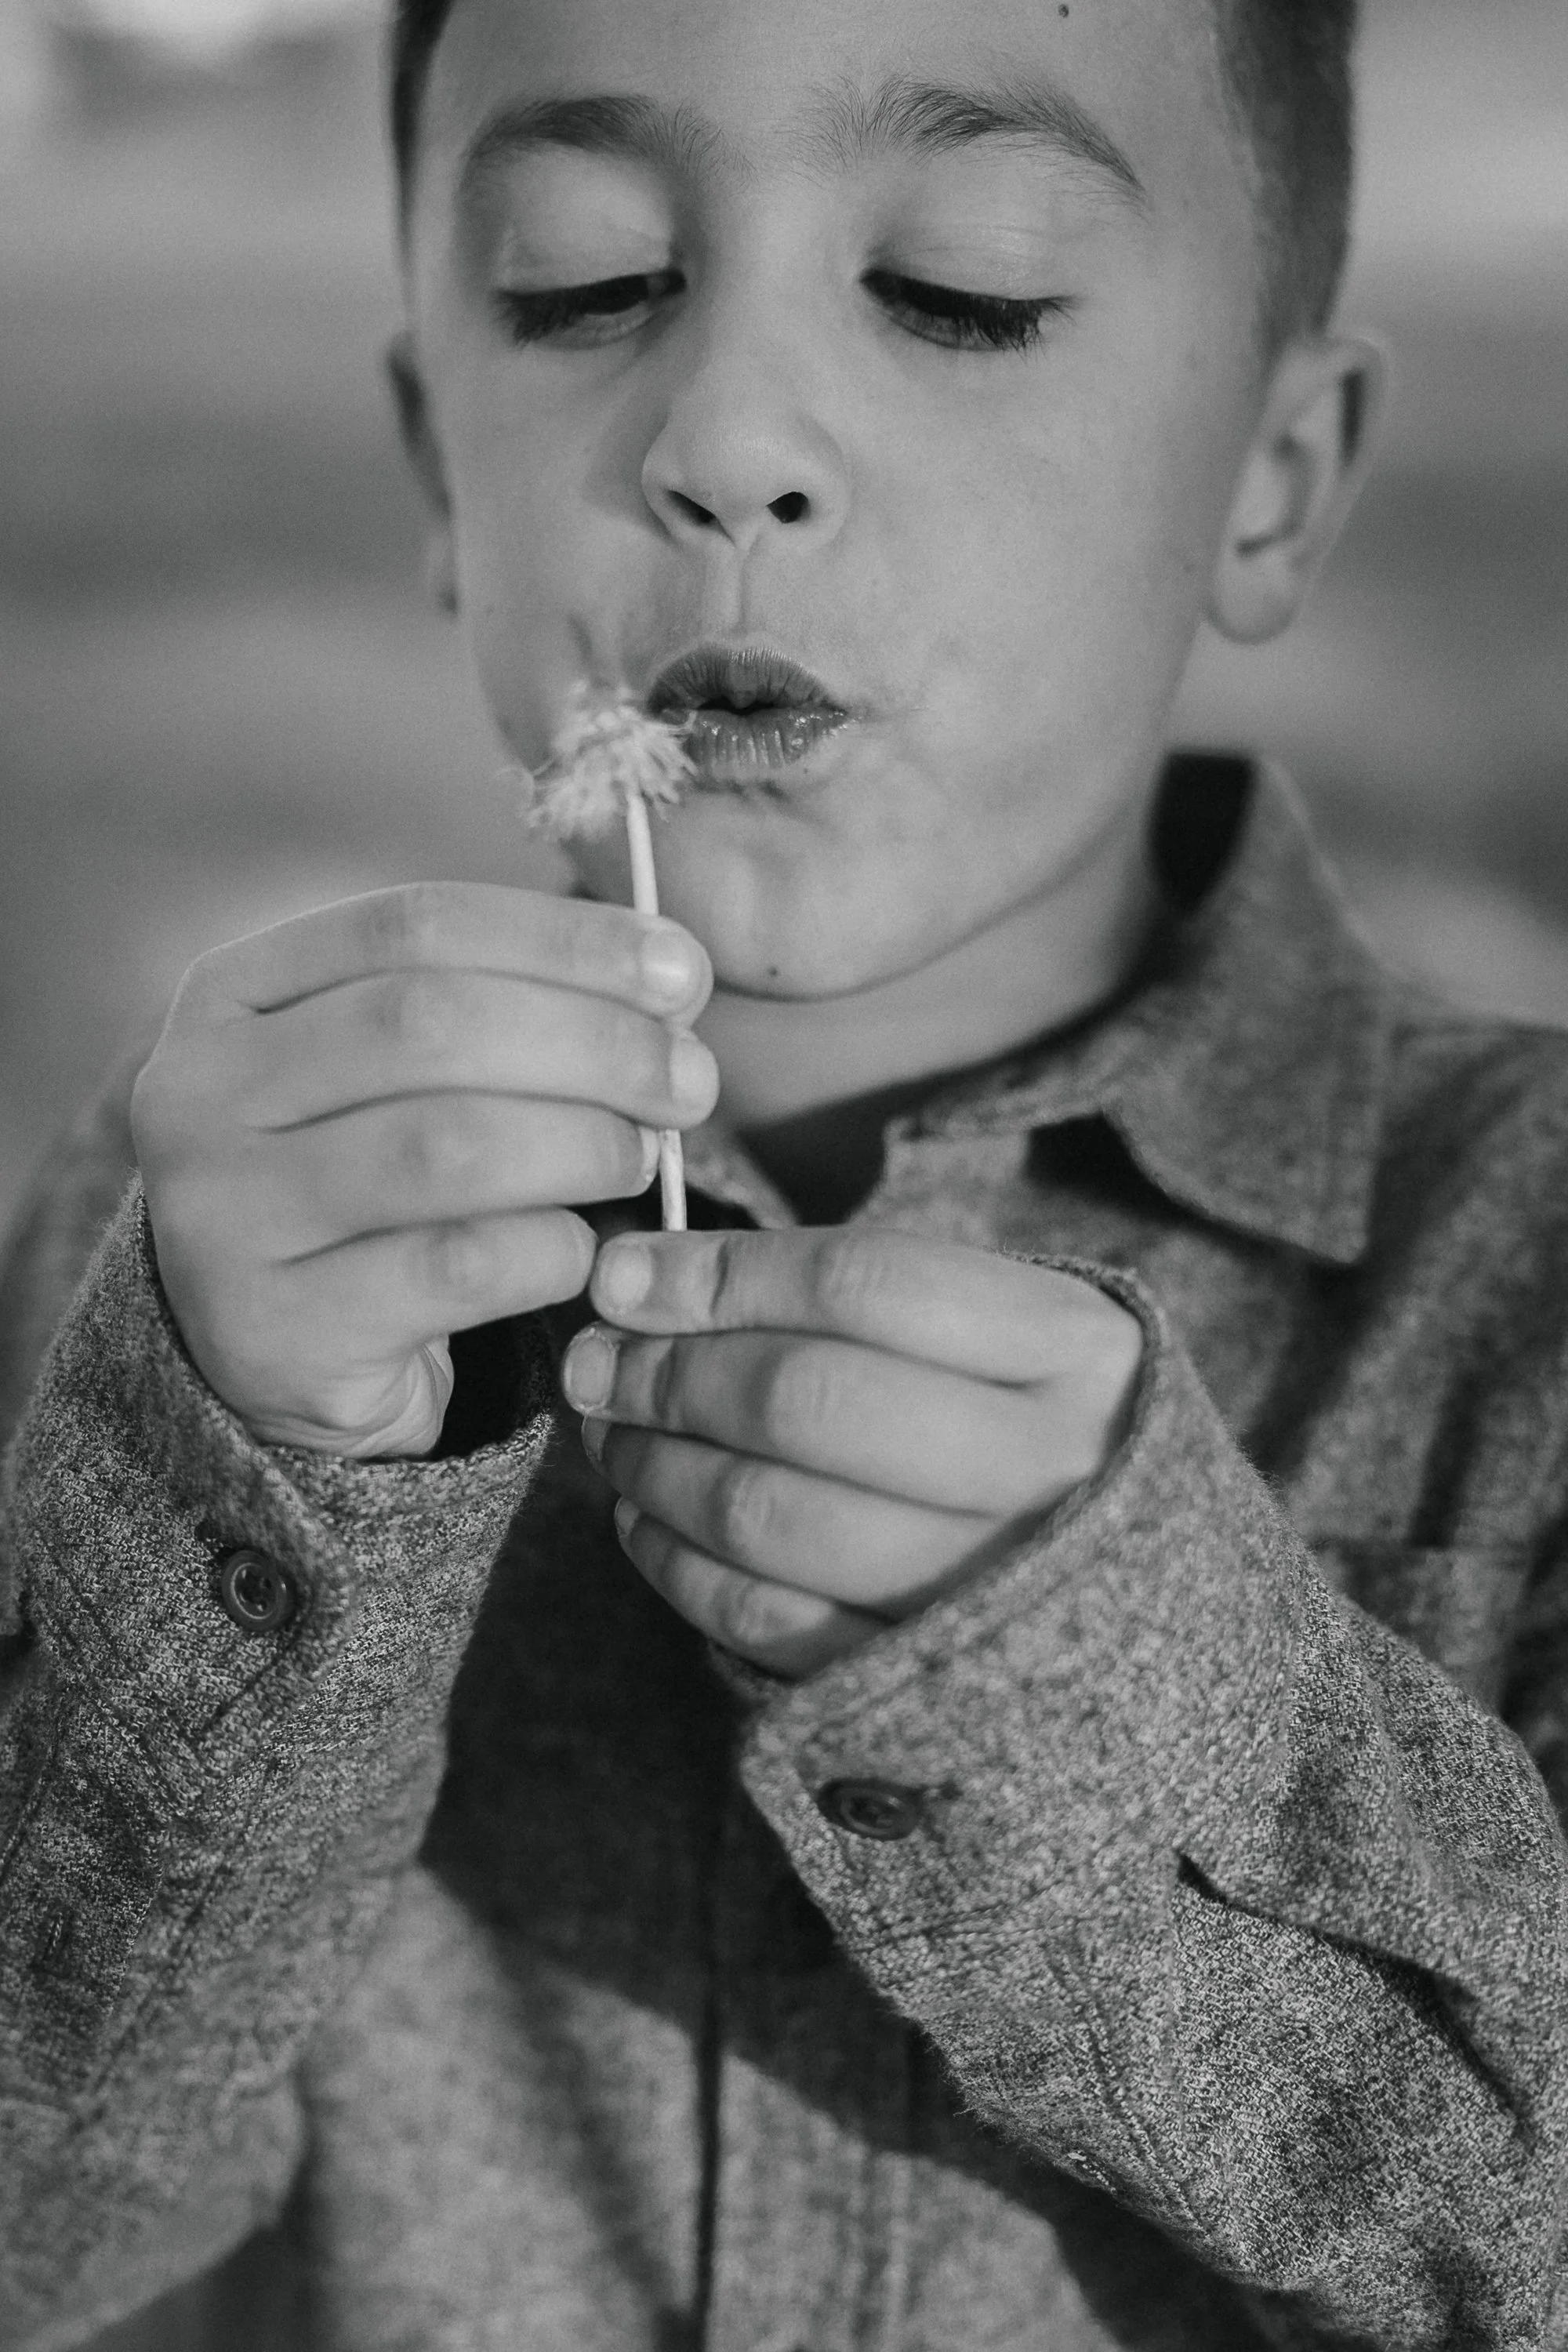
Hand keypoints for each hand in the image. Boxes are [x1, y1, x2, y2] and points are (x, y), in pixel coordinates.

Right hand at [131, 883, 717, 1453]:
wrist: (281, 1358)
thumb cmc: (372, 1183)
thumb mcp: (400, 1073)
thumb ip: (503, 1003)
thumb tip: (669, 973)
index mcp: (230, 992)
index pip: (414, 925)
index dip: (564, 939)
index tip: (679, 971)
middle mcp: (195, 1091)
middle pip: (429, 1026)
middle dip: (592, 1044)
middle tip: (690, 1080)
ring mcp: (221, 1215)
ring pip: (444, 1146)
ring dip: (581, 1143)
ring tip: (643, 1157)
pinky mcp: (274, 1329)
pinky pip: (456, 1268)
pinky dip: (549, 1248)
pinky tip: (582, 1250)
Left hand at [562, 1226, 1142, 1676]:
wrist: (1166, 1618)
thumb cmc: (1045, 1435)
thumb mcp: (1011, 1335)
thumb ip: (859, 1295)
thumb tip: (646, 1278)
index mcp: (1081, 1351)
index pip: (866, 1283)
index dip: (724, 1274)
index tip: (624, 1271)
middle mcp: (1054, 1470)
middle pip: (809, 1400)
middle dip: (670, 1375)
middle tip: (597, 1360)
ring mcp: (998, 1592)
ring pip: (774, 1516)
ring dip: (659, 1468)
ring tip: (613, 1435)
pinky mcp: (935, 1694)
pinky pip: (770, 1622)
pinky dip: (680, 1567)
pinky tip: (647, 1523)